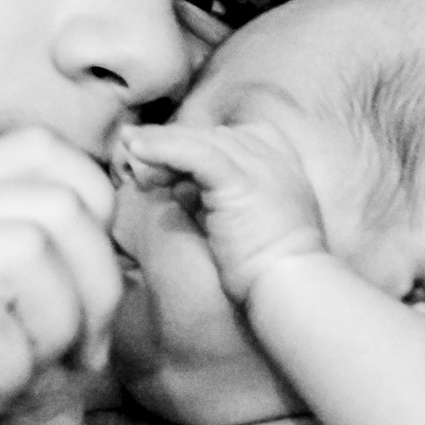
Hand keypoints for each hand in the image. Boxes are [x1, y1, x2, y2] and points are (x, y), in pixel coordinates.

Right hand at [0, 128, 120, 424]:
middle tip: (68, 359)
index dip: (96, 222)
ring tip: (23, 384)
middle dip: (94, 295)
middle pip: (62, 209)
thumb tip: (122, 269)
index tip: (82, 294)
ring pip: (32, 256)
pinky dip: (12, 377)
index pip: (53, 154)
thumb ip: (31, 262)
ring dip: (54, 339)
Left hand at [115, 121, 324, 301]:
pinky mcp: (238, 180)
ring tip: (131, 147)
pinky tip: (138, 148)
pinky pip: (192, 153)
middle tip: (139, 158)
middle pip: (210, 137)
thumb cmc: (271, 270)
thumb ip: (220, 199)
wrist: (294, 288)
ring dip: (160, 143)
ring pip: (198, 141)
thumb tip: (182, 188)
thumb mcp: (247, 223)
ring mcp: (258, 165)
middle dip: (172, 145)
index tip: (168, 169)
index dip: (194, 149)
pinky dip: (162, 147)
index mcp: (282, 163)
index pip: (229, 140)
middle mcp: (272, 156)